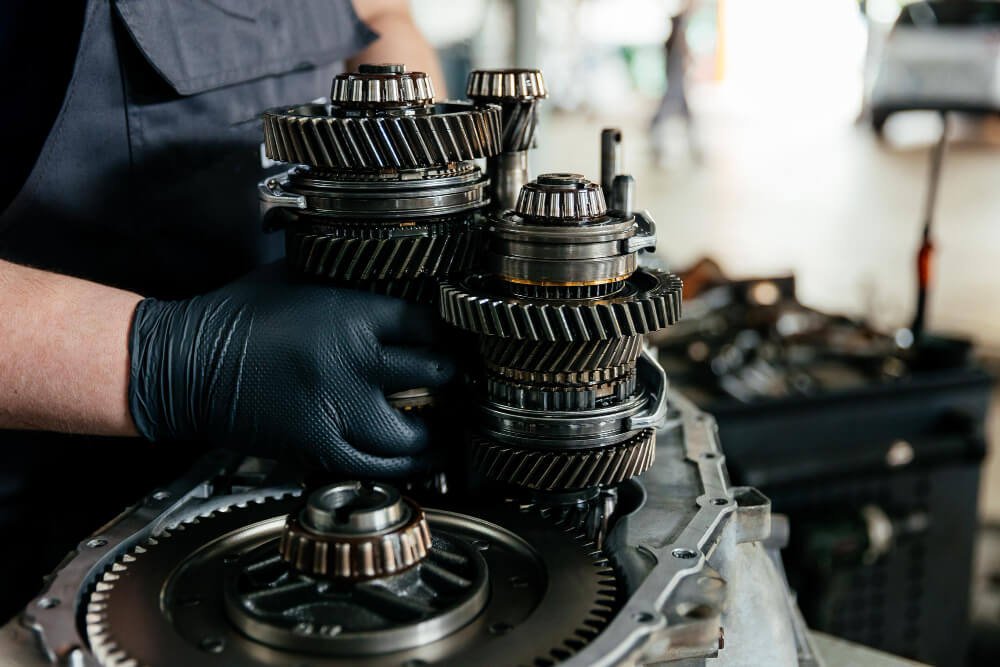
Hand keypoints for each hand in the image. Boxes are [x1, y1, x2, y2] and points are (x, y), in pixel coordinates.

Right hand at [128, 265, 453, 476]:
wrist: (184, 366)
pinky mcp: (319, 449)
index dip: (444, 330)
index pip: (425, 324)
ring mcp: (337, 412)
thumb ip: (347, 276)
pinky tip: (425, 456)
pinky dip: (410, 464)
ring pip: (414, 431)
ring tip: (450, 421)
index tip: (448, 335)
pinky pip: (380, 466)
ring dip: (440, 427)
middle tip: (459, 375)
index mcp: (350, 316)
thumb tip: (390, 274)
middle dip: (451, 374)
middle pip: (432, 373)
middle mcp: (351, 365)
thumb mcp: (298, 275)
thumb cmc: (238, 315)